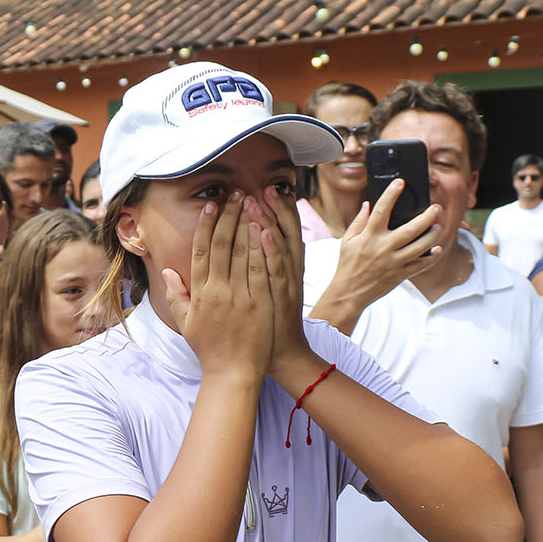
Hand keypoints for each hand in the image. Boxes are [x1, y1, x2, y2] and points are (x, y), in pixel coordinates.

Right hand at [159, 190, 271, 377]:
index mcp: (199, 293)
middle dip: (228, 216)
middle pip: (223, 245)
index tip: (212, 206)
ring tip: (251, 202)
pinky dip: (263, 247)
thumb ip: (176, 295)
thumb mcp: (185, 323)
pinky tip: (265, 228)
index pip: (201, 251)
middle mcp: (218, 291)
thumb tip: (167, 272)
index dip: (206, 225)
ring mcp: (240, 296)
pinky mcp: (260, 303)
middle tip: (235, 194)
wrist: (233, 373)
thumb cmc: (209, 350)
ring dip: (246, 224)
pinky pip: (261, 269)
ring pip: (243, 252)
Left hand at [256, 185, 314, 371]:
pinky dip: (271, 249)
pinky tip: (262, 232)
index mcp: (284, 269)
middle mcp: (289, 271)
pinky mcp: (281, 296)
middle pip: (283, 233)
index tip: (263, 191)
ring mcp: (286, 283)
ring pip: (279, 246)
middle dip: (273, 209)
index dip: (273, 211)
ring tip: (257, 200)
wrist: (285, 353)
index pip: (280, 233)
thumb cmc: (270, 323)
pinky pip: (276, 269)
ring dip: (268, 221)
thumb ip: (262, 267)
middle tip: (261, 187)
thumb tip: (253, 247)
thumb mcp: (268, 290)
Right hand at [325, 180, 441, 310]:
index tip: (400, 182)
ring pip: (420, 247)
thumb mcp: (347, 241)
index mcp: (369, 236)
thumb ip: (358, 221)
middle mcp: (383, 248)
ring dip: (433, 235)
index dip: (391, 194)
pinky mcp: (400, 275)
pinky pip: (420, 265)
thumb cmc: (348, 265)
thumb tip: (367, 204)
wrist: (349, 293)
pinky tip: (437, 249)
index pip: (381, 210)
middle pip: (410, 229)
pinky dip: (432, 257)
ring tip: (439, 227)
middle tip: (436, 208)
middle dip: (426, 217)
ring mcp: (393, 262)